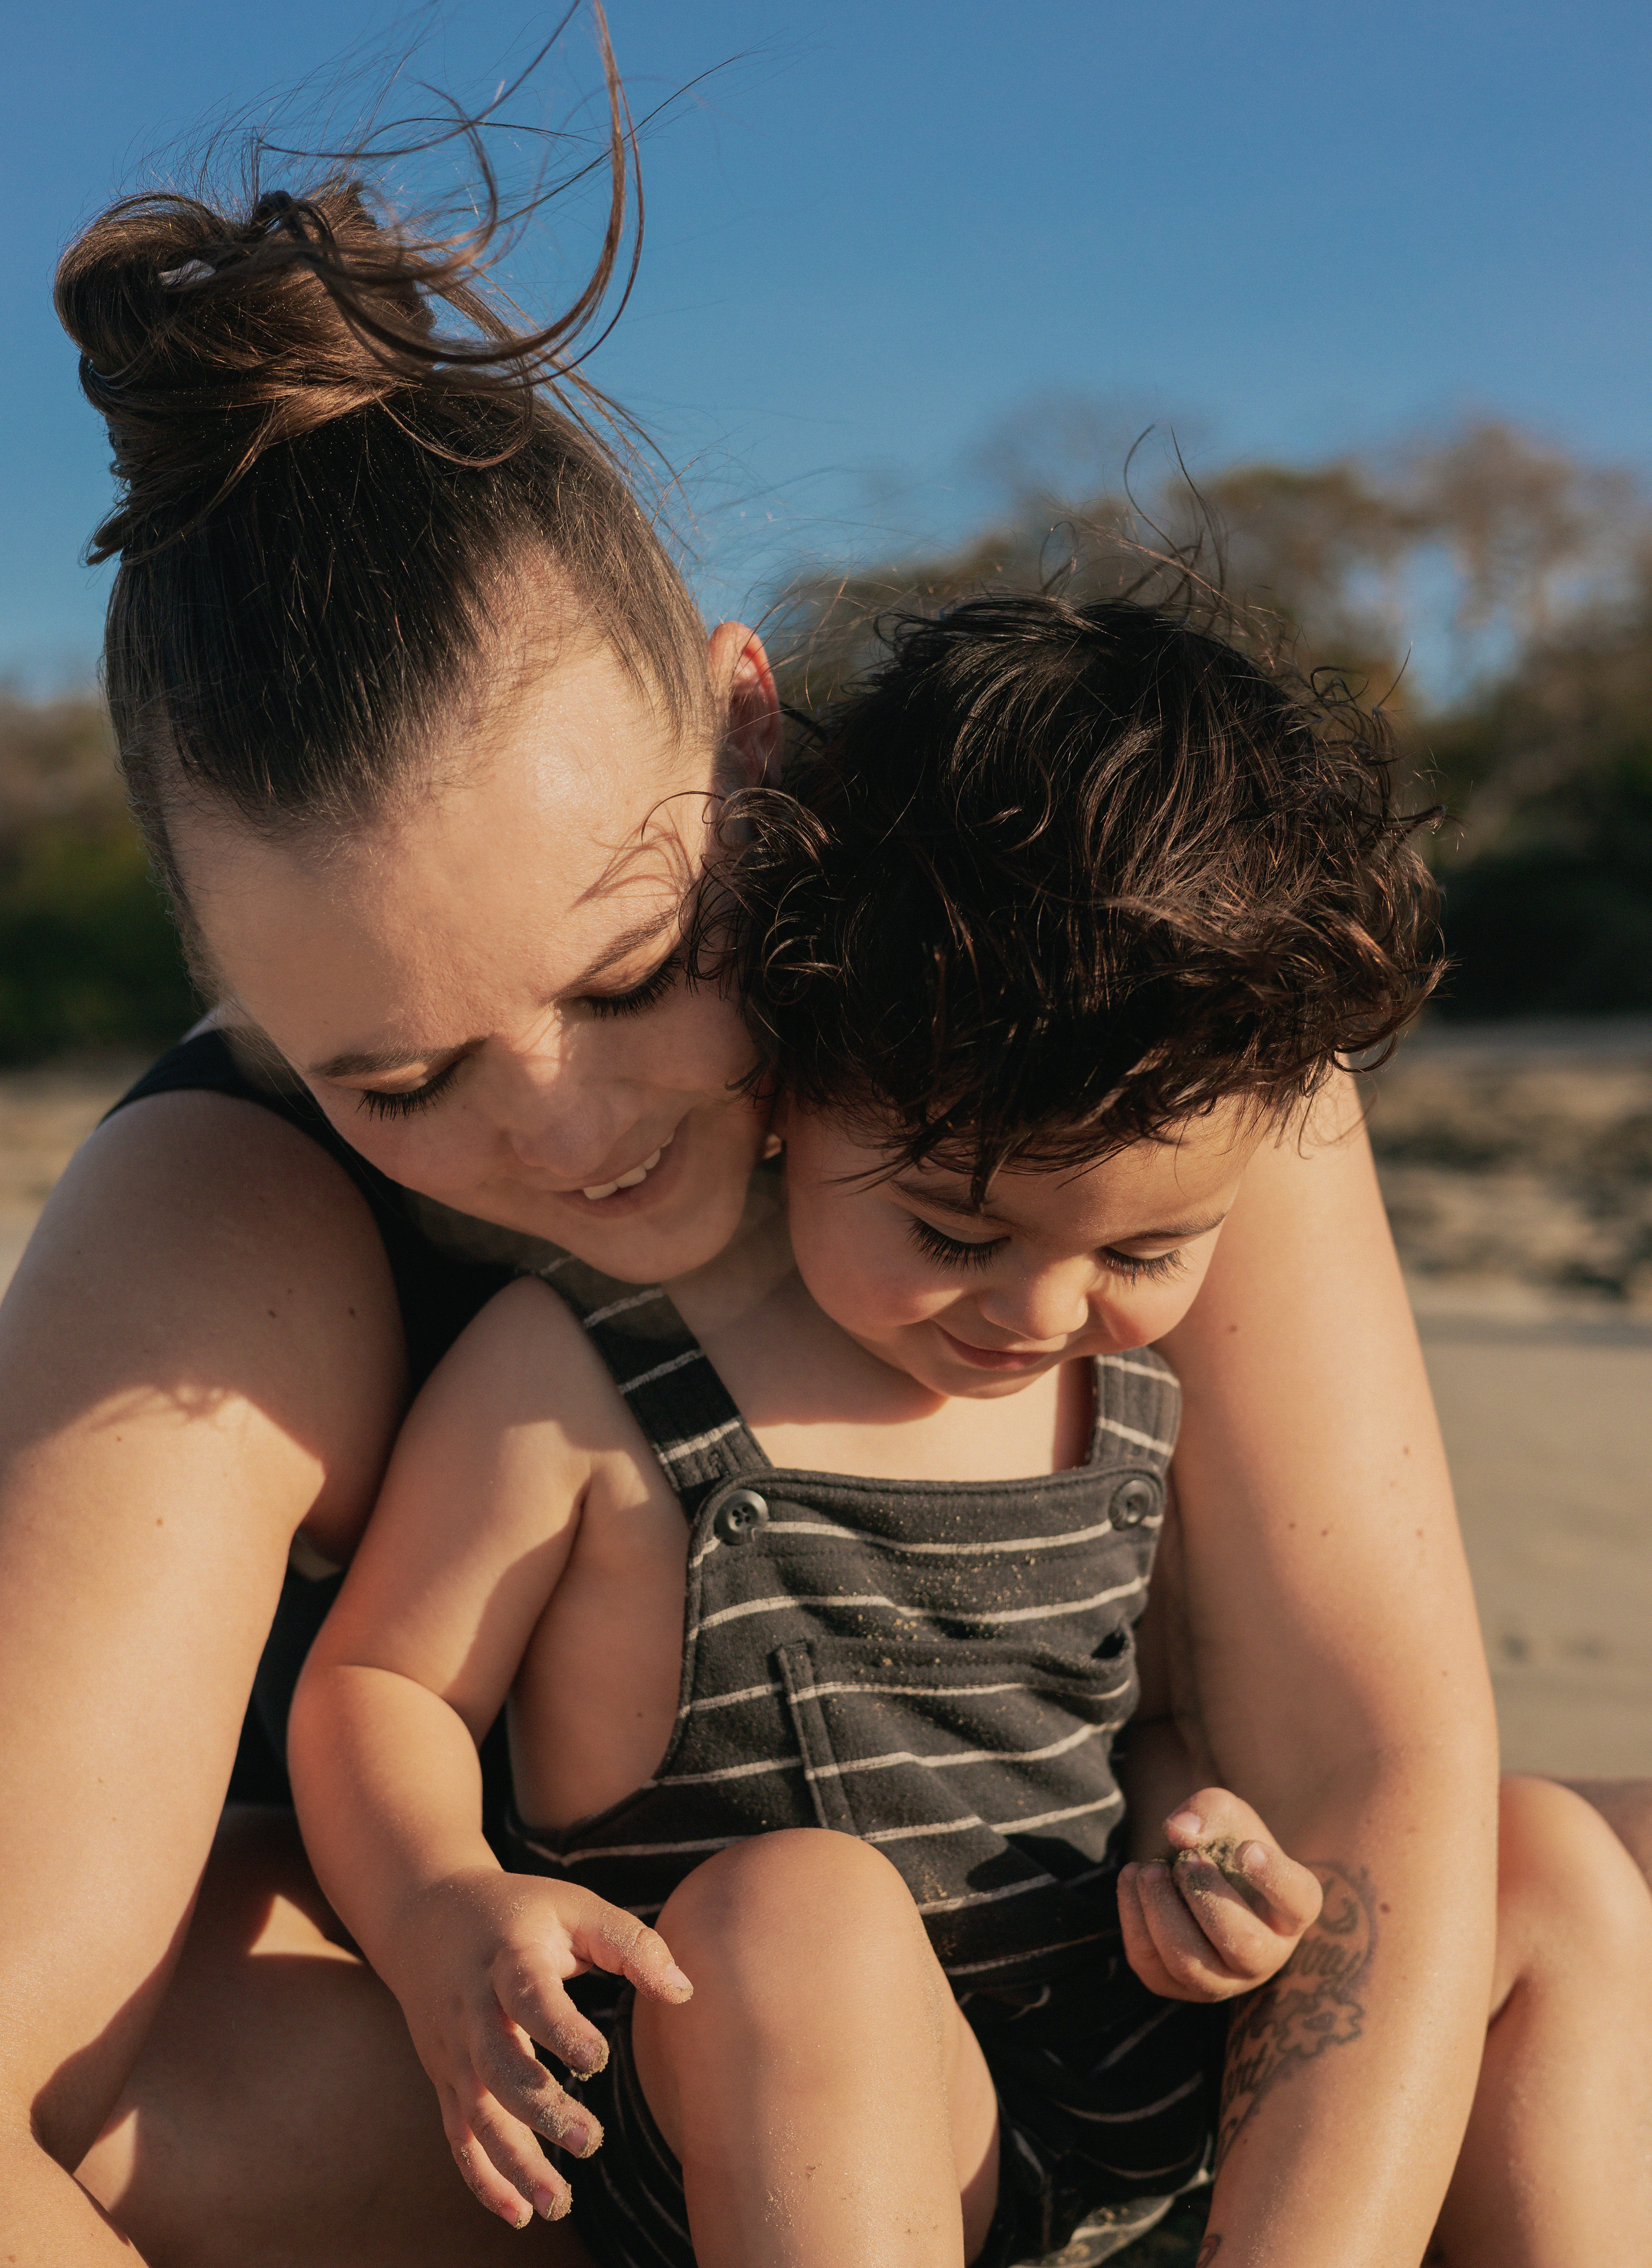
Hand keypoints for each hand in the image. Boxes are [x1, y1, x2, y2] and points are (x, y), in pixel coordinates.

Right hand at [389, 1867, 692, 2226]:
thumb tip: (684, 1993)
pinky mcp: (445, 2080)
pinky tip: (520, 2213)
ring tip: (558, 2204)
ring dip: (513, 2163)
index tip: (599, 2058)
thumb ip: (630, 1945)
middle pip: (498, 2067)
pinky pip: (458, 2137)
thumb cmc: (519, 1913)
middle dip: (541, 2110)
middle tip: (591, 2142)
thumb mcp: (573, 1907)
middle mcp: (472, 2010)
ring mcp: (453, 2050)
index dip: (559, 2029)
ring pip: (476, 2115)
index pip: (527, 1997)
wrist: (428, 1916)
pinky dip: (483, 2179)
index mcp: (506, 1959)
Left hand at [1118, 1787, 1323, 2001]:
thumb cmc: (1224, 1844)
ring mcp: (1221, 1979)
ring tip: (1150, 1870)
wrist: (1197, 1875)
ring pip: (1190, 1963)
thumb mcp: (1226, 1814)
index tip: (1247, 1849)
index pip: (1299, 1902)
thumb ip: (1209, 1810)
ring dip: (1162, 1909)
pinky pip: (1149, 1963)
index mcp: (1292, 1910)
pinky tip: (1131, 1879)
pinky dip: (1133, 1917)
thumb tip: (1179, 1830)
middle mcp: (1266, 1956)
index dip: (1274, 1878)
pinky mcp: (1175, 1985)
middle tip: (1186, 1860)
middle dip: (1207, 1897)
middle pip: (1244, 1945)